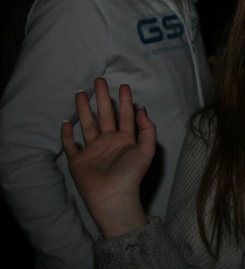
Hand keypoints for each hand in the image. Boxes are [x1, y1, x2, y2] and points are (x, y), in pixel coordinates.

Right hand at [61, 77, 153, 237]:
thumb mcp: (147, 150)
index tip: (122, 85)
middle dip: (101, 98)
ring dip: (83, 109)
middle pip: (104, 115)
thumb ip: (147, 129)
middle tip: (98, 80)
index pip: (125, 115)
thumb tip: (142, 109)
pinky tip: (66, 122)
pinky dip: (67, 135)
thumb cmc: (131, 174)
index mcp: (125, 139)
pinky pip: (71, 145)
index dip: (124, 100)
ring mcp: (92, 150)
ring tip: (79, 93)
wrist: (113, 196)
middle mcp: (108, 141)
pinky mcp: (78, 160)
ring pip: (87, 124)